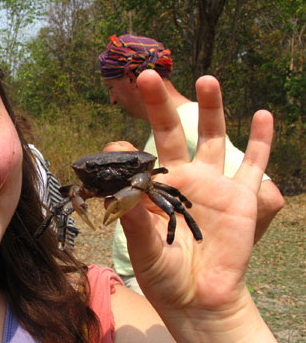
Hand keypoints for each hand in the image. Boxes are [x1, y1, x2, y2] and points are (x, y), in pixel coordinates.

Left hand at [116, 70, 274, 341]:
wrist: (200, 298)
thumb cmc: (164, 274)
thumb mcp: (144, 250)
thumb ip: (136, 222)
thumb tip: (121, 192)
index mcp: (152, 190)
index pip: (135, 159)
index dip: (122, 151)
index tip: (111, 148)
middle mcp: (181, 179)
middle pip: (171, 133)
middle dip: (160, 105)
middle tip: (147, 76)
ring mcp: (212, 185)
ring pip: (214, 138)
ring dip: (212, 109)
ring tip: (207, 80)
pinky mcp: (241, 197)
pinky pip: (254, 164)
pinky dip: (262, 140)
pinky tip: (262, 114)